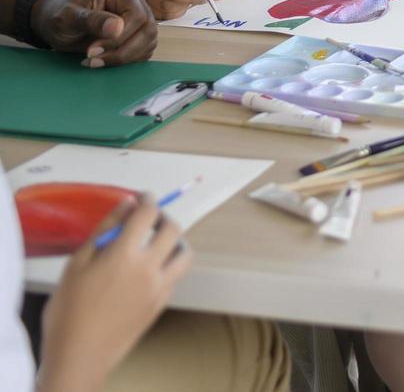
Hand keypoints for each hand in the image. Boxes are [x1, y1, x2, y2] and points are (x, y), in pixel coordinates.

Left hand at [30, 0, 157, 66]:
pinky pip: (145, 49)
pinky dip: (128, 60)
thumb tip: (117, 27)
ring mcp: (140, 16)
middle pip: (148, 30)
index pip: (137, 15)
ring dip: (125, 57)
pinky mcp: (139, 32)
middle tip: (94, 59)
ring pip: (149, 42)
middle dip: (123, 51)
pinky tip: (106, 59)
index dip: (120, 37)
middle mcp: (135, 1)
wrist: (56, 21)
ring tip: (96, 61)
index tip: (93, 50)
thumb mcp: (66, 17)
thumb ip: (90, 20)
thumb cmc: (58, 14)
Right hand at [37, 196, 191, 391]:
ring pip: (185, 254)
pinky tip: (151, 270)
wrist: (80, 354)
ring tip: (158, 244)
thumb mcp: (76, 264)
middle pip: (174, 230)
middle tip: (150, 219)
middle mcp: (149, 267)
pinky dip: (169, 265)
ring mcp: (160, 287)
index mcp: (124, 254)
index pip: (147, 214)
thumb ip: (104, 230)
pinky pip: (176, 276)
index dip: (148, 200)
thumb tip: (127, 205)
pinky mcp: (162, 304)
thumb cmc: (69, 309)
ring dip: (177, 243)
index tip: (143, 198)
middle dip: (164, 218)